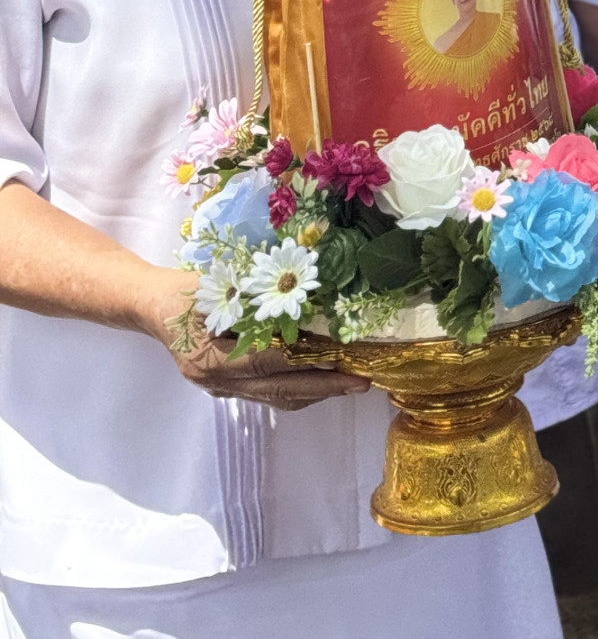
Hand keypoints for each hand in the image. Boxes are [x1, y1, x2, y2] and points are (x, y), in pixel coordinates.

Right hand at [145, 271, 369, 411]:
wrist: (151, 305)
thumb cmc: (186, 289)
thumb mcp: (219, 286)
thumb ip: (255, 299)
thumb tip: (304, 298)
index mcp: (209, 356)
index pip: (266, 364)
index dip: (305, 363)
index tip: (340, 360)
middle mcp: (214, 380)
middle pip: (276, 390)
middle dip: (322, 387)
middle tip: (360, 382)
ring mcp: (218, 388)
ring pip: (274, 397)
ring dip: (313, 391)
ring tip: (349, 383)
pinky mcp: (225, 386)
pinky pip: (266, 393)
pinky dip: (295, 386)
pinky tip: (320, 377)